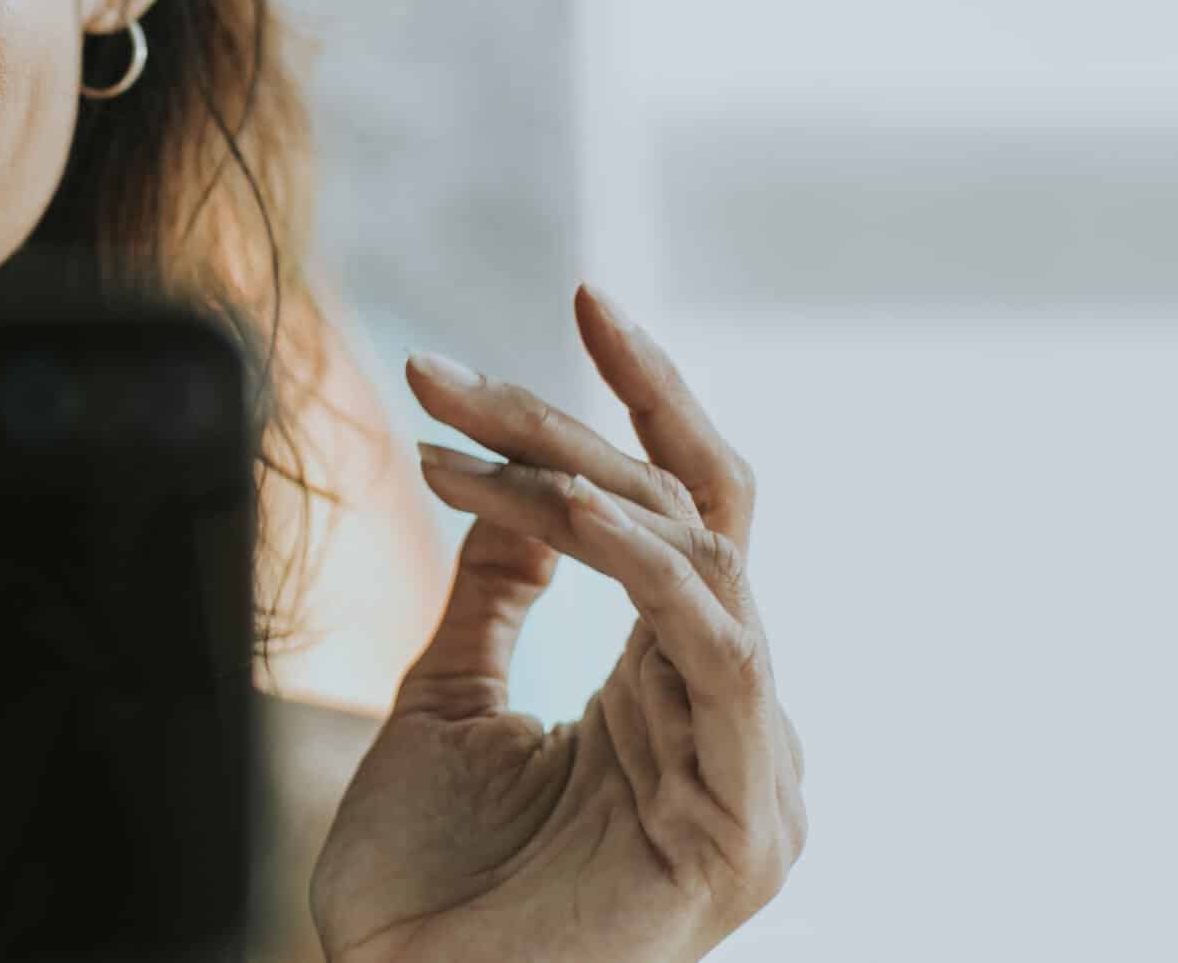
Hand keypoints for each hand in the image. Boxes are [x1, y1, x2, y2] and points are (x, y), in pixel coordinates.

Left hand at [309, 287, 802, 962]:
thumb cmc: (427, 882)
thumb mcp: (451, 697)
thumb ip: (500, 589)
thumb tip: (516, 483)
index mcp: (676, 687)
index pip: (685, 509)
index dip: (643, 399)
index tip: (582, 294)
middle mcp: (729, 716)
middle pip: (697, 515)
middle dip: (586, 417)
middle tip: (455, 371)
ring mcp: (750, 770)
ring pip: (705, 562)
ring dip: (580, 479)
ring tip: (464, 435)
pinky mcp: (744, 820)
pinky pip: (719, 652)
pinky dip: (642, 566)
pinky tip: (559, 511)